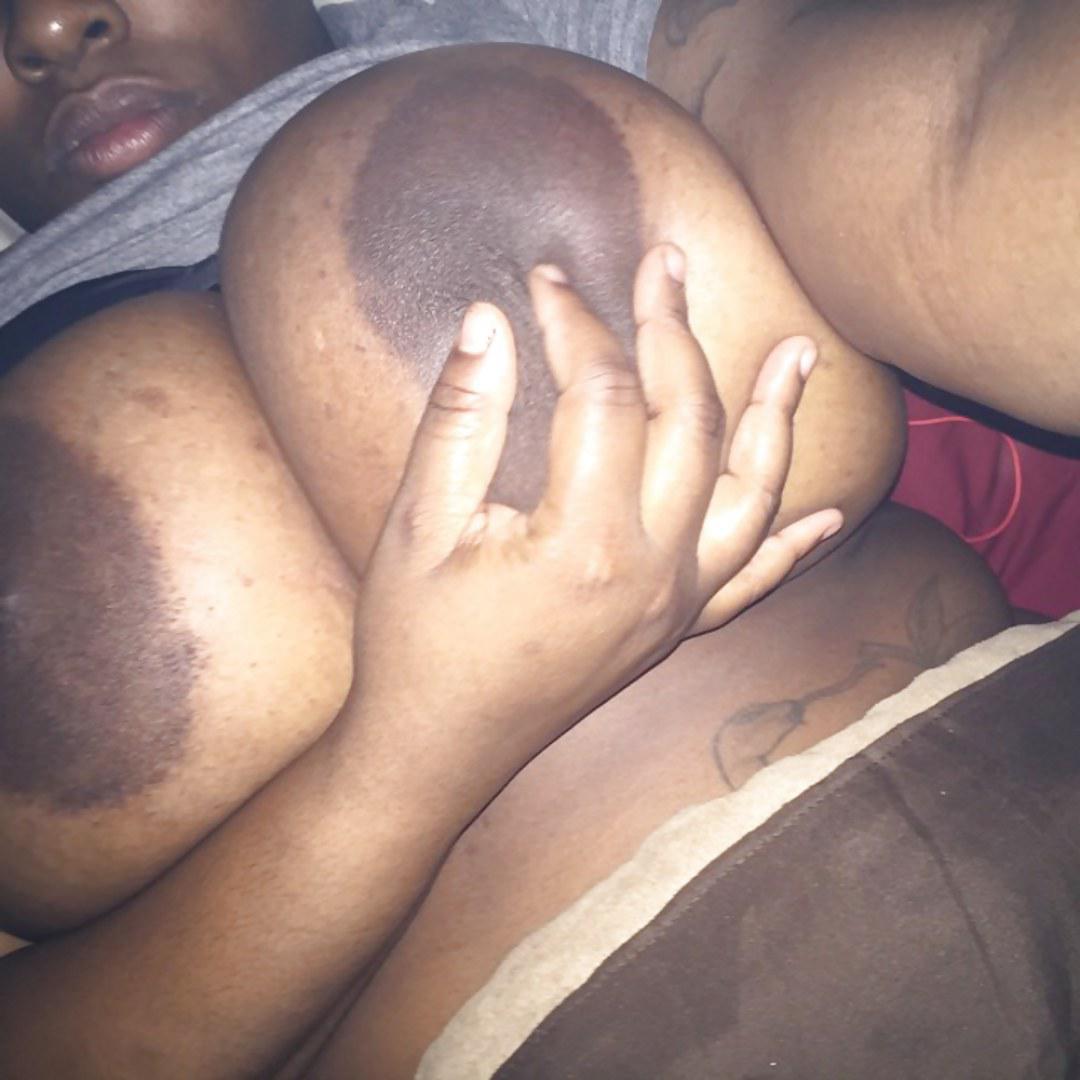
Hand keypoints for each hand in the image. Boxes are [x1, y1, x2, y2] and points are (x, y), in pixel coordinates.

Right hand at [346, 244, 840, 789]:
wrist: (435, 750)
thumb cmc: (415, 641)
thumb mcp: (418, 523)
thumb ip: (461, 416)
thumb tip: (487, 318)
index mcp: (584, 541)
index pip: (601, 394)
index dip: (575, 324)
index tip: (544, 281)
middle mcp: (653, 571)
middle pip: (688, 423)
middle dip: (676, 333)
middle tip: (666, 262)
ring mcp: (675, 605)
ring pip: (749, 494)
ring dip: (775, 420)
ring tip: (802, 352)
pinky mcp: (674, 629)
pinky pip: (752, 580)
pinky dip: (791, 542)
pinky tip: (828, 515)